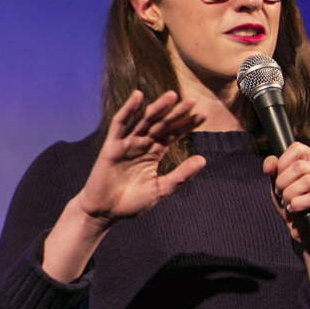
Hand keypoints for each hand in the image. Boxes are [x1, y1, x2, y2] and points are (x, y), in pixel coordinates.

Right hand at [75, 90, 206, 225]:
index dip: (187, 125)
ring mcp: (126, 143)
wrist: (105, 212)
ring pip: (144, 120)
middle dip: (176, 113)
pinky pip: (119, 124)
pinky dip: (128, 109)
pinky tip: (138, 96)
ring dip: (157, 107)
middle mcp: (142, 144)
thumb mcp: (161, 188)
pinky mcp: (111, 146)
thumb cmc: (131, 201)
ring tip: (172, 96)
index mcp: (154, 153)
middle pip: (161, 124)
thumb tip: (203, 159)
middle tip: (192, 100)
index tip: (203, 115)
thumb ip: (181, 174)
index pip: (173, 134)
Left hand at [263, 143, 309, 300]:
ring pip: (307, 180)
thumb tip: (270, 163)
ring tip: (286, 201)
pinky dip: (296, 203)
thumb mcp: (277, 183)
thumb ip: (272, 169)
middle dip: (282, 181)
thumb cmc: (289, 202)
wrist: (299, 228)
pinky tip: (292, 208)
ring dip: (289, 193)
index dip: (282, 161)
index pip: (297, 148)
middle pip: (300, 166)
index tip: (277, 176)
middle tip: (279, 192)